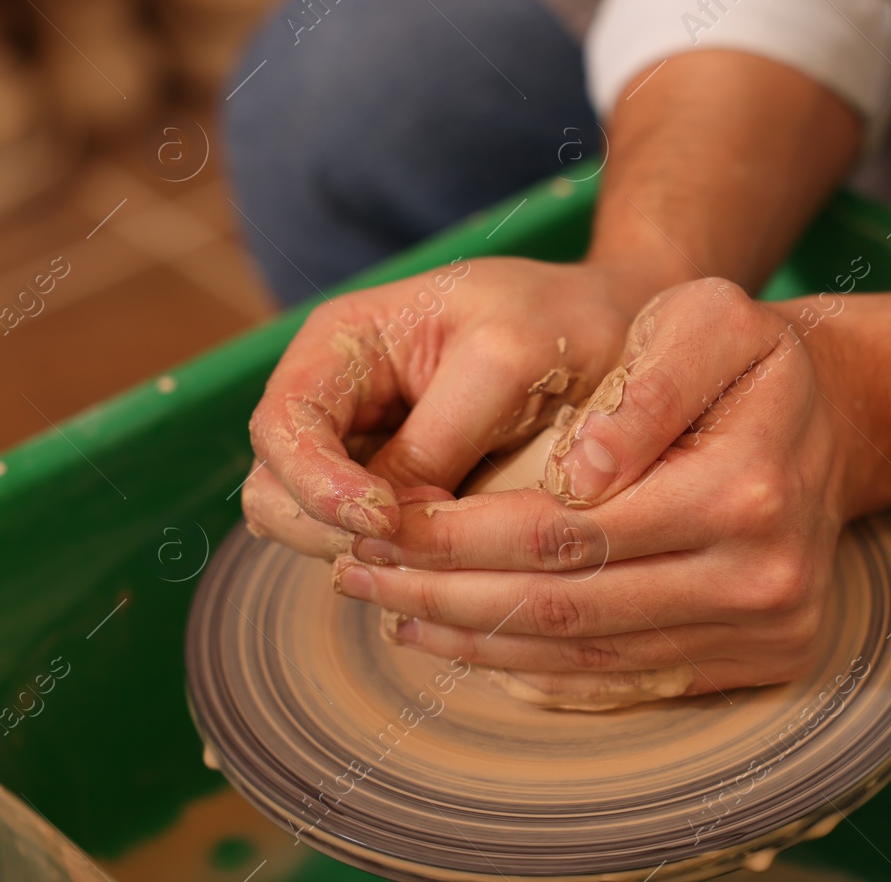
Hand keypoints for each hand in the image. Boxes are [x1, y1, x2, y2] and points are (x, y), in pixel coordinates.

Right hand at [241, 257, 658, 559]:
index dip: (315, 481)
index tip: (381, 517)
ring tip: (442, 559)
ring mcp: (364, 456)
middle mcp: (337, 404)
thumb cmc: (563, 321)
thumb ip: (438, 437)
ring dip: (366, 555)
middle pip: (278, 490)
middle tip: (412, 552)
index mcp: (343, 344)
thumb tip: (389, 524)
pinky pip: (374, 547)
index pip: (282, 426)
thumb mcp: (507, 359)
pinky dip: (400, 564)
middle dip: (329, 529)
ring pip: (316, 531)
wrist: (613, 333)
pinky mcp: (401, 499)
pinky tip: (457, 568)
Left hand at [328, 278, 862, 705]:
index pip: (566, 532)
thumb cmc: (753, 361)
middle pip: (568, 606)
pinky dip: (539, 668)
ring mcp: (768, 631)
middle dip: (447, 594)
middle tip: (361, 574)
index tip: (381, 523)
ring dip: (479, 639)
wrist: (840, 420)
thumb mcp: (711, 319)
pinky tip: (474, 641)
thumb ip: (650, 383)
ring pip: (590, 657)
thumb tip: (584, 473)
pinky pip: (629, 682)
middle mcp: (762, 578)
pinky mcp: (765, 663)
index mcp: (744, 489)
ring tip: (396, 608)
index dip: (459, 535)